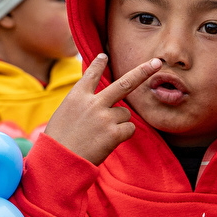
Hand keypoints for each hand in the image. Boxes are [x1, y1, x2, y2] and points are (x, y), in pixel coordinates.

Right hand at [43, 53, 161, 165]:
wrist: (60, 160)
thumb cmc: (60, 141)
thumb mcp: (64, 115)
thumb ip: (83, 105)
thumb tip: (102, 102)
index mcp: (76, 96)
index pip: (91, 75)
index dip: (98, 64)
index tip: (104, 55)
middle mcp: (93, 103)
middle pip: (124, 83)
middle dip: (142, 72)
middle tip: (156, 63)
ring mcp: (104, 117)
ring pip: (126, 114)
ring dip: (119, 123)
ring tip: (101, 135)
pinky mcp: (114, 133)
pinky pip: (130, 128)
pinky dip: (123, 135)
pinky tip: (107, 142)